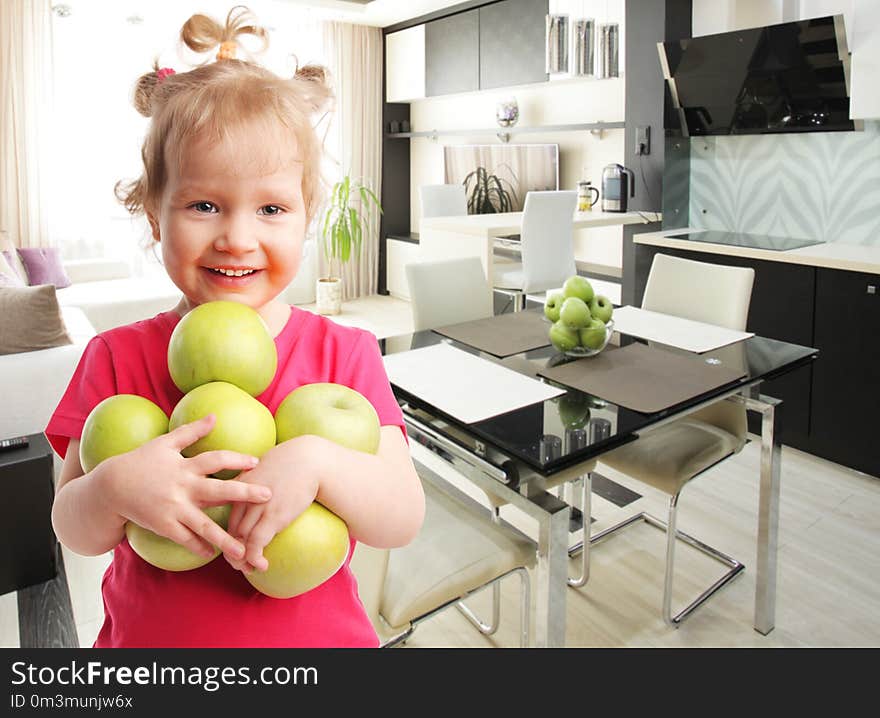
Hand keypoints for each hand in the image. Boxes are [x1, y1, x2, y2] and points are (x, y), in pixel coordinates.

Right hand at [98, 414, 272, 561]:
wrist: (110, 487)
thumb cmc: (140, 462)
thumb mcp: (165, 443)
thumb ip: (191, 431)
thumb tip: (215, 416)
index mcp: (184, 466)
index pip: (215, 460)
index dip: (236, 460)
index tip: (256, 462)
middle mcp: (182, 488)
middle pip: (218, 491)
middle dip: (244, 494)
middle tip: (268, 496)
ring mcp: (173, 509)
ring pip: (204, 525)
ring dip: (225, 538)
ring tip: (244, 549)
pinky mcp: (163, 525)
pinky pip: (185, 538)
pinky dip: (199, 546)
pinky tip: (213, 553)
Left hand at [224, 435, 323, 572]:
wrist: (311, 459)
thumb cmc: (293, 461)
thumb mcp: (266, 466)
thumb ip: (255, 478)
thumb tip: (257, 489)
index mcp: (240, 485)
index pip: (228, 517)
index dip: (230, 536)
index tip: (238, 548)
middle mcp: (244, 497)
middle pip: (231, 531)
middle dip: (233, 552)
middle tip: (241, 564)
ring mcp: (258, 508)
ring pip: (240, 541)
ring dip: (242, 560)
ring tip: (249, 569)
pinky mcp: (273, 516)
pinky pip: (256, 543)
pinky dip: (254, 558)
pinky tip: (262, 565)